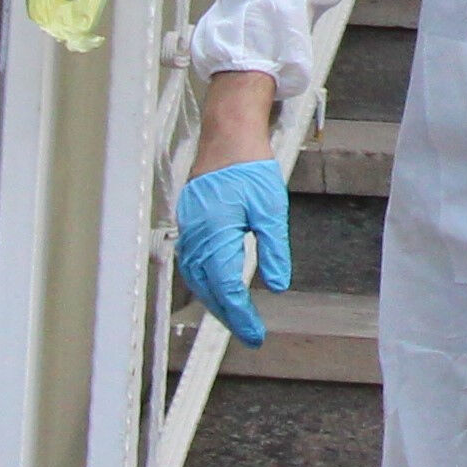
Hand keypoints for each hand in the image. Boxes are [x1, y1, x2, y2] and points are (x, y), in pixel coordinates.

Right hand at [172, 155, 289, 347]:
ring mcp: (188, 227)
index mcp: (215, 233)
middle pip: (207, 288)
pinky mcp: (189, 220)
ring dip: (214, 300)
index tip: (255, 334)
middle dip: (228, 314)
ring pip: (196, 277)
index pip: (226, 287)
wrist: (228, 131)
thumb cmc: (249, 164)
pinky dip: (205, 280)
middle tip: (248, 333)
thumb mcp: (270, 208)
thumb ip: (273, 250)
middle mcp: (195, 234)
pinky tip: (217, 286)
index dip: (241, 315)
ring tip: (235, 316)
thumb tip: (278, 286)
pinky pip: (192, 261)